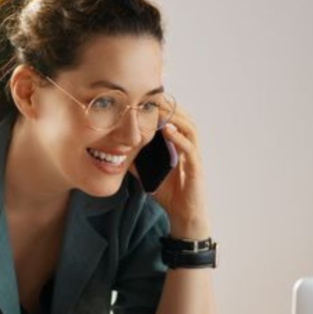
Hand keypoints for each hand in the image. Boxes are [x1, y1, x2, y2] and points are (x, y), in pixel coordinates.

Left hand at [149, 107, 210, 239]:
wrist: (183, 217)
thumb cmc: (169, 195)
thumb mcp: (147, 173)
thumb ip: (136, 161)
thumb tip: (116, 151)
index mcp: (178, 146)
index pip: (173, 120)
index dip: (163, 108)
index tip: (146, 97)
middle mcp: (188, 147)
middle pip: (183, 118)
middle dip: (169, 106)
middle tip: (152, 95)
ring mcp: (194, 157)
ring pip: (189, 128)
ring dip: (175, 117)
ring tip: (160, 108)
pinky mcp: (196, 168)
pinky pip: (189, 148)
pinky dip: (179, 138)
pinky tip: (168, 131)